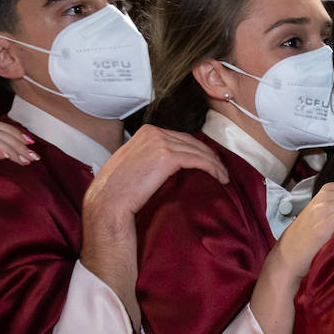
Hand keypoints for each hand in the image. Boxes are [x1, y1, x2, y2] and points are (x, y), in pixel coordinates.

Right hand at [82, 125, 228, 224]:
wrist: (109, 201)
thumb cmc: (118, 189)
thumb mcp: (134, 164)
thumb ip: (150, 157)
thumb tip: (166, 165)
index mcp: (146, 132)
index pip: (180, 138)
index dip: (197, 149)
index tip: (209, 162)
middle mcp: (154, 132)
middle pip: (192, 142)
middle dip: (209, 155)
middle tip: (221, 170)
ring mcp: (160, 142)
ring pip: (198, 151)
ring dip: (215, 164)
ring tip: (224, 177)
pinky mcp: (167, 156)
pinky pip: (198, 160)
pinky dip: (212, 168)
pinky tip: (220, 178)